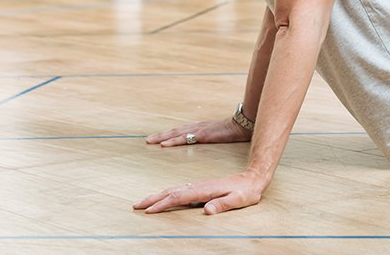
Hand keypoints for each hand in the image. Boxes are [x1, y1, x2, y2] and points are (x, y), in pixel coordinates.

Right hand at [133, 170, 266, 214]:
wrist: (254, 177)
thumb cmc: (248, 191)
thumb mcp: (239, 199)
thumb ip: (224, 204)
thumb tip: (207, 210)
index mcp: (205, 189)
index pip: (180, 197)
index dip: (163, 204)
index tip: (149, 211)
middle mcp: (200, 185)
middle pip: (171, 191)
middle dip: (153, 198)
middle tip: (136, 205)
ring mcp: (200, 185)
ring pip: (174, 189)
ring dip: (157, 195)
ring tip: (144, 201)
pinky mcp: (202, 186)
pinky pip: (180, 189)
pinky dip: (167, 193)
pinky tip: (164, 196)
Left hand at [145, 116, 251, 147]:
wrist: (244, 124)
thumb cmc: (235, 130)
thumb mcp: (221, 133)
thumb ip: (213, 136)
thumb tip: (211, 139)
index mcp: (201, 127)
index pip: (182, 131)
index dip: (169, 134)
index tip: (158, 138)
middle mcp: (197, 127)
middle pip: (175, 131)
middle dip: (161, 135)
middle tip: (148, 140)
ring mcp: (199, 130)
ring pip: (176, 133)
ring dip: (162, 137)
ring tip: (151, 141)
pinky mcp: (202, 135)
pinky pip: (184, 139)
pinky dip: (173, 141)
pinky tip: (164, 144)